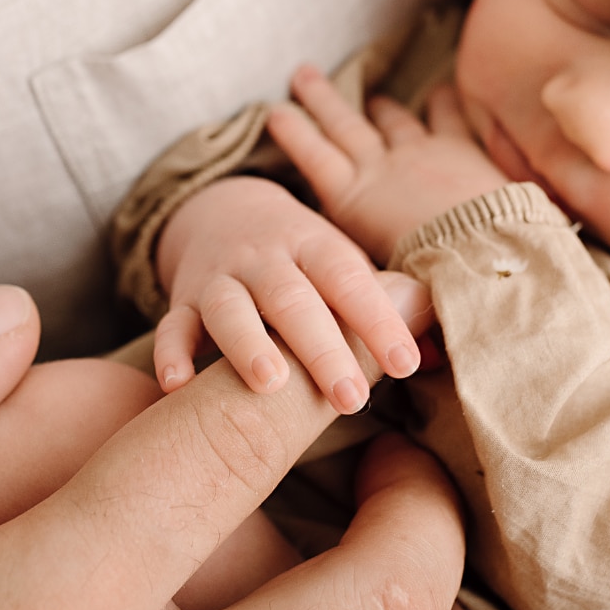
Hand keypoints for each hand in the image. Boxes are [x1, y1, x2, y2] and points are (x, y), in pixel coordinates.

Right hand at [155, 176, 421, 411]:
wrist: (223, 211)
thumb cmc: (302, 258)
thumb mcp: (342, 264)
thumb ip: (385, 305)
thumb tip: (439, 353)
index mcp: (314, 244)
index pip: (349, 280)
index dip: (378, 319)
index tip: (406, 362)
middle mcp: (265, 257)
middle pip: (292, 300)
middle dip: (322, 348)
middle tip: (352, 398)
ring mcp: (220, 277)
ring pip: (230, 308)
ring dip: (248, 345)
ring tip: (270, 385)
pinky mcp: (182, 299)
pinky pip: (172, 325)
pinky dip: (170, 354)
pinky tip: (177, 387)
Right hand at [268, 67, 509, 262]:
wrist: (475, 251)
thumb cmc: (423, 273)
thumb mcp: (377, 271)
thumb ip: (362, 258)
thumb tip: (352, 279)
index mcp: (353, 199)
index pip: (314, 158)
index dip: (294, 134)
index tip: (274, 112)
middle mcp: (380, 167)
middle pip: (344, 126)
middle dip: (322, 99)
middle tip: (303, 74)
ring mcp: (419, 152)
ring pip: (392, 119)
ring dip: (380, 106)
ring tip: (372, 96)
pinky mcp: (457, 148)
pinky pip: (447, 117)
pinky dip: (443, 103)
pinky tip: (441, 90)